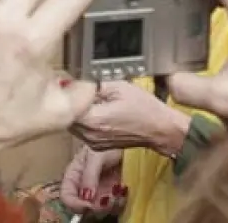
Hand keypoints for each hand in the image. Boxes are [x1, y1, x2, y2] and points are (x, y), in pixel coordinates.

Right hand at [60, 147, 124, 215]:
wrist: (127, 142)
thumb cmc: (106, 144)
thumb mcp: (95, 155)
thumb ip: (89, 175)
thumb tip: (86, 197)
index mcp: (74, 176)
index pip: (66, 196)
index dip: (74, 204)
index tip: (88, 206)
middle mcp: (84, 187)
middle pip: (83, 207)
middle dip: (96, 207)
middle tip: (108, 199)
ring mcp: (99, 192)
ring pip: (100, 210)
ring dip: (110, 206)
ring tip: (118, 191)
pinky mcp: (113, 195)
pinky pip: (114, 207)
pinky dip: (120, 203)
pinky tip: (124, 191)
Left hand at [70, 80, 191, 156]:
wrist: (160, 129)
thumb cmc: (145, 109)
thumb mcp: (119, 86)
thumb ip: (93, 84)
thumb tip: (76, 81)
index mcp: (94, 120)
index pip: (66, 105)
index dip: (67, 92)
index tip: (70, 84)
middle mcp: (90, 135)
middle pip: (66, 116)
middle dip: (71, 102)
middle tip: (81, 90)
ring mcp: (93, 143)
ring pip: (72, 124)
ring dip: (77, 112)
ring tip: (91, 102)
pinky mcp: (97, 146)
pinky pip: (81, 131)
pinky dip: (84, 121)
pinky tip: (97, 113)